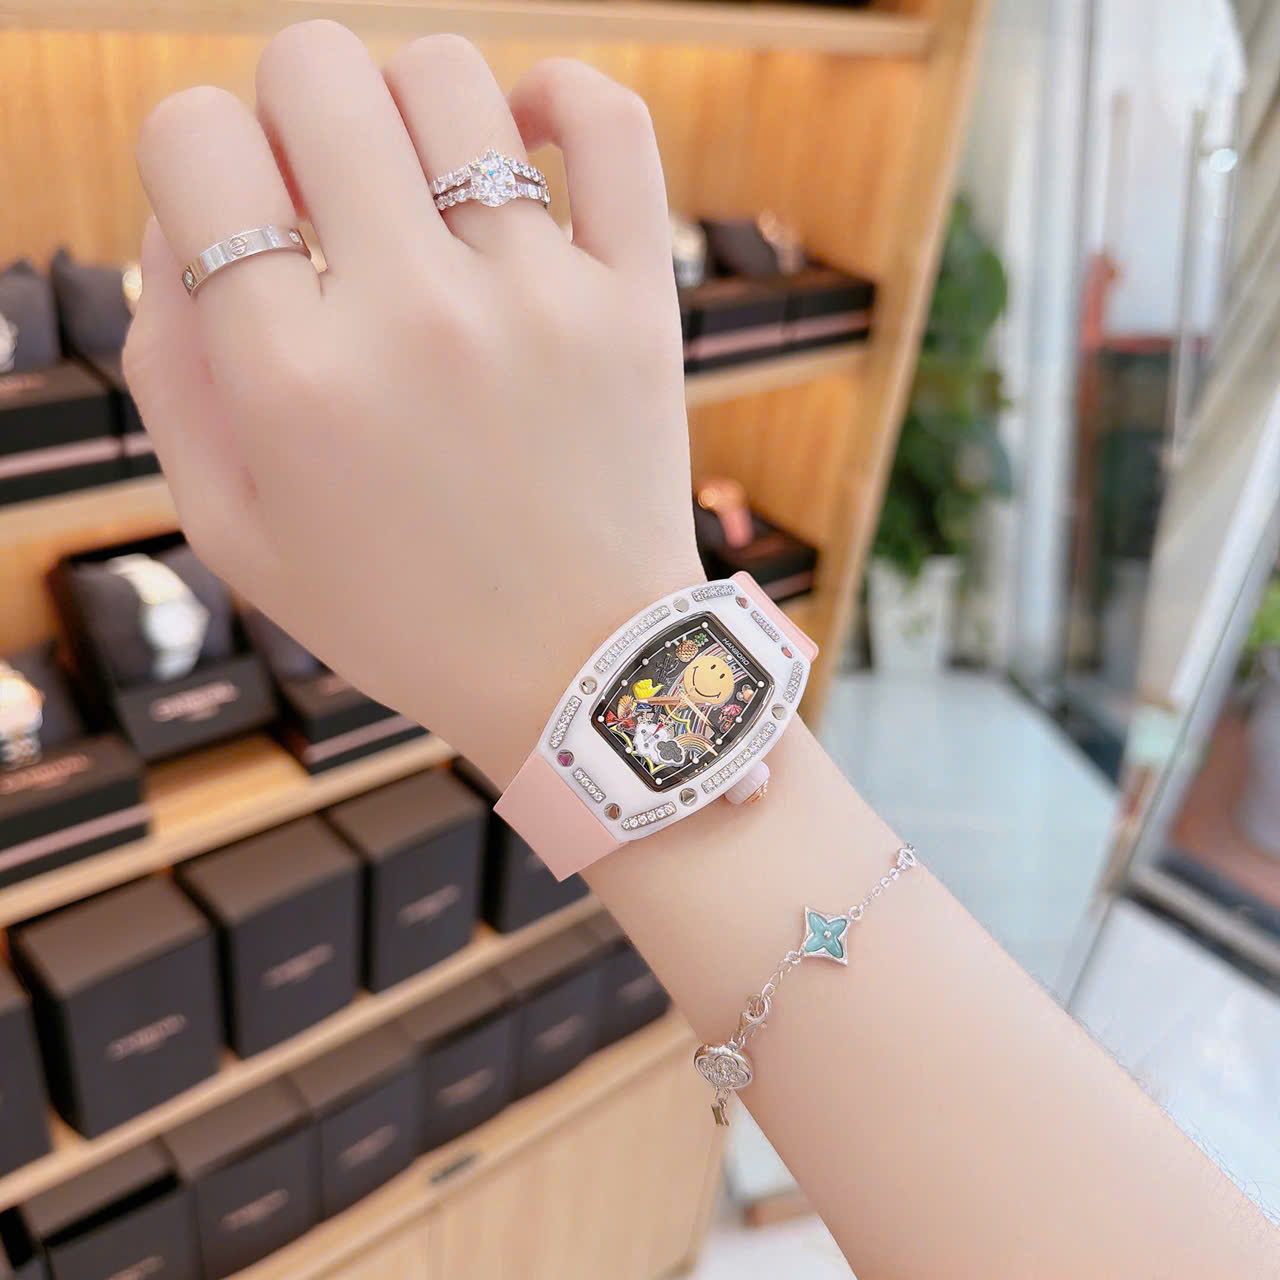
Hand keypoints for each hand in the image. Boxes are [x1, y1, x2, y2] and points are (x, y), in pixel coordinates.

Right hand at [125, 23, 702, 781]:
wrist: (579, 676)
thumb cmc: (401, 614)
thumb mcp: (237, 530)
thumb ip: (171, 367)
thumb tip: (180, 219)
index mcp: (292, 379)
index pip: (193, 139)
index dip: (197, 154)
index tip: (241, 210)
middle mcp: (411, 318)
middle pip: (314, 71)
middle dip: (290, 109)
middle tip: (323, 190)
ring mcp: (537, 300)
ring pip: (449, 77)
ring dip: (407, 106)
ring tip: (420, 187)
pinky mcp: (635, 303)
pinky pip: (611, 124)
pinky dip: (562, 97)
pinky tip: (525, 134)